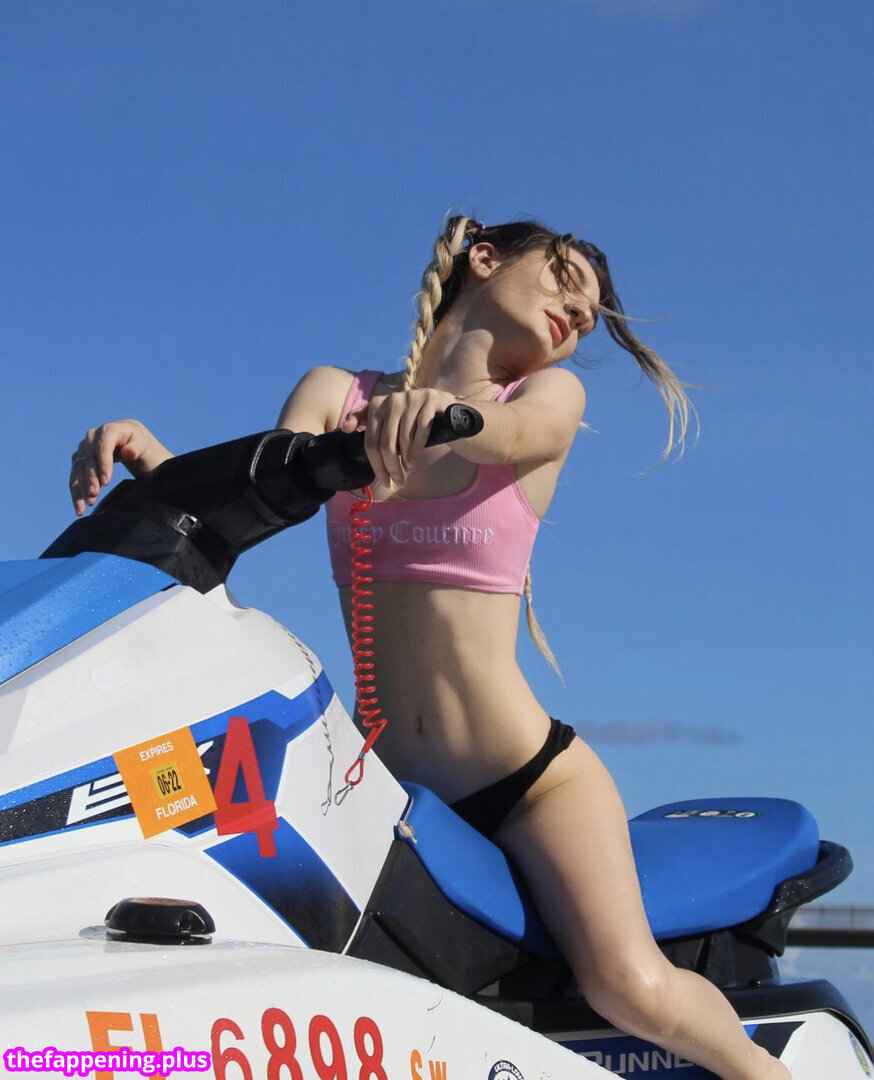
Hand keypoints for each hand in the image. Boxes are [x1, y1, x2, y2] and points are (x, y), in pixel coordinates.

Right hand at [69, 419, 153, 515]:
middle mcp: (92, 436)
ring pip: (79, 469)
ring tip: (89, 503)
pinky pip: (74, 477)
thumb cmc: (139, 442)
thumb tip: (128, 453)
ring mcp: (84, 448)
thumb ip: (136, 447)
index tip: (106, 482)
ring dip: (82, 487)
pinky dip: (76, 493)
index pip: (103, 446)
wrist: (129, 440)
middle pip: (89, 459)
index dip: (103, 464)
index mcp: (110, 430)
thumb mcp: (143, 443)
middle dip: (91, 478)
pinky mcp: (79, 460)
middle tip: (95, 495)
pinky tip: (80, 509)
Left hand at [341, 387, 455, 487]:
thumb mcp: (388, 419)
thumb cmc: (412, 419)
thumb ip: (365, 421)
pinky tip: (415, 459)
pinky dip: (417, 449)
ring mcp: (411, 398)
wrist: (445, 408)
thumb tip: (344, 428)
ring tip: (408, 469)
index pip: (370, 441)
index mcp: (376, 404)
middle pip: (385, 444)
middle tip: (397, 481)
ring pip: (403, 439)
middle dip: (390, 467)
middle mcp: (391, 399)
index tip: (383, 481)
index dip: (376, 465)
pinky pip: (420, 430)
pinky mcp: (429, 399)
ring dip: (405, 460)